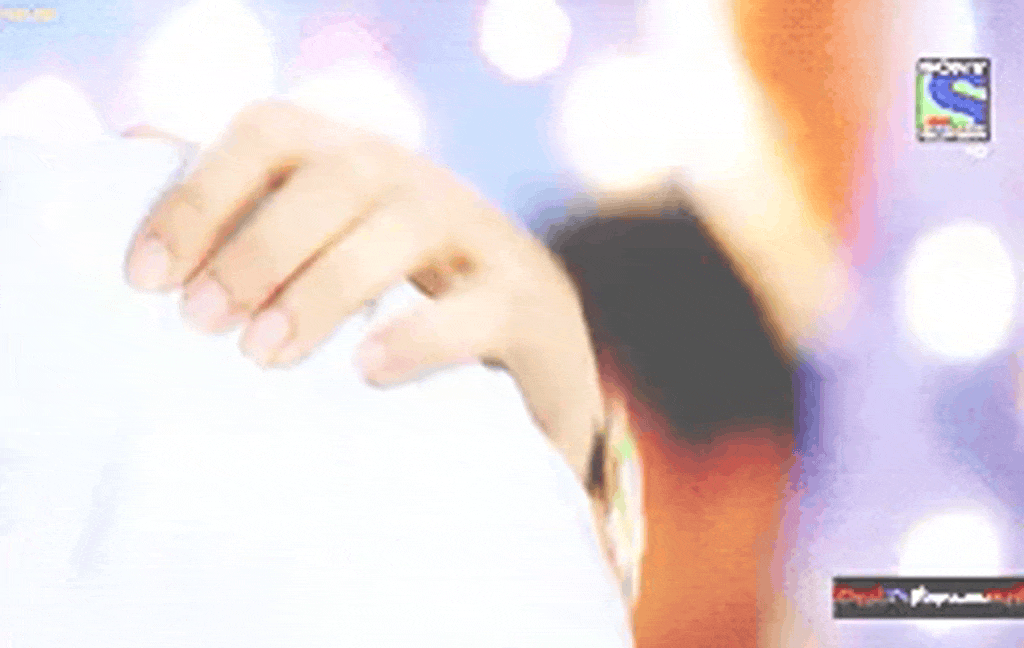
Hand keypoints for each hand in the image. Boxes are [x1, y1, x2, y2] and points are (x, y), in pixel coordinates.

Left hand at [124, 100, 604, 480]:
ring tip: (264, 356)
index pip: (272, 134)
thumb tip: (133, 145)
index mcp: (357, 162)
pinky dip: (417, 336)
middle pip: (335, 177)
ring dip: (321, 289)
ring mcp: (477, 236)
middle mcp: (416, 182)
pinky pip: (475, 309)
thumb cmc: (400, 298)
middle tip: (201, 323)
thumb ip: (242, 202)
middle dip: (258, 246)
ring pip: (399, 229)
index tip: (147, 279)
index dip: (202, 194)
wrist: (529, 343)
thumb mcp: (323, 246)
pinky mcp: (525, 303)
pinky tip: (366, 369)